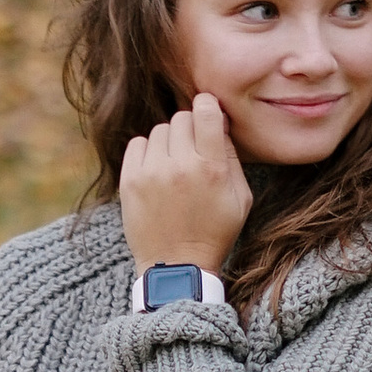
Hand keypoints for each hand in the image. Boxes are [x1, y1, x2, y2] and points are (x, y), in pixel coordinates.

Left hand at [118, 88, 250, 272]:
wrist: (177, 266)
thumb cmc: (215, 231)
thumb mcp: (241, 198)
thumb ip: (232, 157)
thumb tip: (218, 122)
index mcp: (212, 169)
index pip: (205, 110)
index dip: (207, 105)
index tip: (208, 113)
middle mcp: (180, 166)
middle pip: (181, 118)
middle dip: (190, 129)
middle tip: (193, 151)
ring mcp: (151, 173)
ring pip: (160, 130)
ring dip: (169, 142)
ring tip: (174, 166)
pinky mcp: (130, 181)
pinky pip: (137, 144)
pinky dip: (148, 152)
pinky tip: (157, 171)